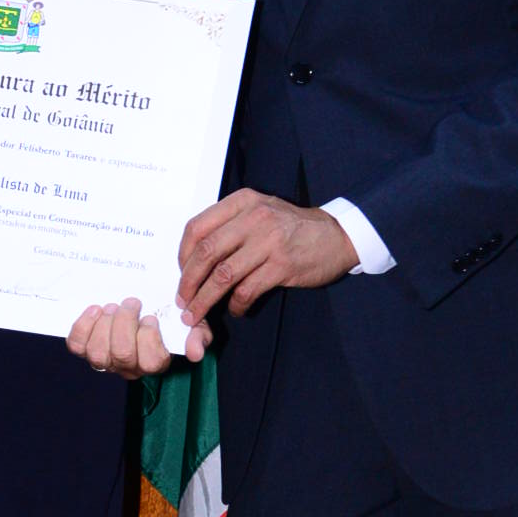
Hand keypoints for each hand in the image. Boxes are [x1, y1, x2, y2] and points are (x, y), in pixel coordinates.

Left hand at [67, 298, 189, 376]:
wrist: (145, 306)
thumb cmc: (169, 319)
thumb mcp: (192, 325)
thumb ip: (198, 336)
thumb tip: (195, 352)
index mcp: (155, 362)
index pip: (150, 362)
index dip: (148, 338)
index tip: (150, 318)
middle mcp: (128, 367)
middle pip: (122, 355)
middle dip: (124, 324)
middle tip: (131, 303)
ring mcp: (105, 360)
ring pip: (98, 354)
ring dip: (104, 326)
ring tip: (113, 307)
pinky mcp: (85, 349)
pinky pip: (77, 345)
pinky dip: (83, 326)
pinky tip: (95, 310)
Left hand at [177, 191, 356, 323]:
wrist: (336, 236)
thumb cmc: (291, 227)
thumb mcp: (259, 211)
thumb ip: (229, 225)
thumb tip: (193, 259)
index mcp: (242, 202)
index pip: (197, 227)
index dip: (183, 255)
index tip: (181, 274)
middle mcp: (254, 218)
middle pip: (206, 252)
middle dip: (188, 281)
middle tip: (182, 301)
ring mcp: (269, 241)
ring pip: (223, 275)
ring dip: (205, 299)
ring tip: (196, 314)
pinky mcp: (282, 265)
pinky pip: (247, 290)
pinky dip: (236, 304)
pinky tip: (236, 309)